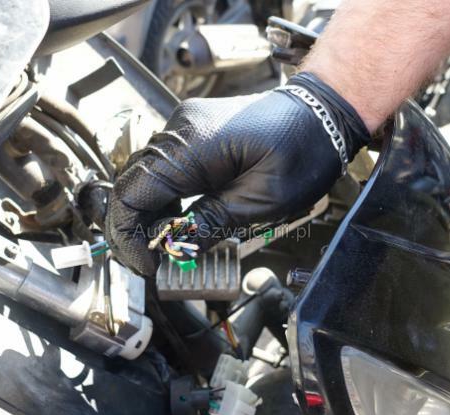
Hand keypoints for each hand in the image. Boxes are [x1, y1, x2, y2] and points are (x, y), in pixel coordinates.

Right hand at [106, 72, 369, 275]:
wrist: (321, 113)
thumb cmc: (303, 150)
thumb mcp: (262, 201)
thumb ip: (211, 222)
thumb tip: (175, 246)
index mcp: (192, 146)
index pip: (132, 193)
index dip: (128, 235)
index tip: (145, 265)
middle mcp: (180, 130)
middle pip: (131, 184)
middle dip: (134, 229)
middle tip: (151, 262)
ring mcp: (185, 127)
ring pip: (144, 177)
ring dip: (149, 215)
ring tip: (167, 245)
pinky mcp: (193, 132)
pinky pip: (163, 166)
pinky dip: (164, 197)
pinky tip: (178, 219)